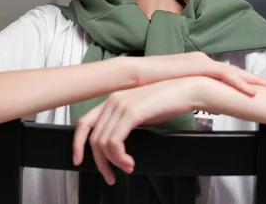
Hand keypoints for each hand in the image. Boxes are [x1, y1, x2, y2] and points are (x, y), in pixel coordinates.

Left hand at [72, 77, 197, 184]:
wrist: (187, 89)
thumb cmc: (169, 101)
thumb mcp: (140, 113)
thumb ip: (125, 124)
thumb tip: (116, 147)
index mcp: (113, 99)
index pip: (84, 122)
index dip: (77, 143)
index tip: (79, 160)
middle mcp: (113, 100)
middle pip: (94, 138)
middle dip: (100, 162)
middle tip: (111, 176)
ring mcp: (121, 104)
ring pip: (103, 142)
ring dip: (113, 162)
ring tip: (127, 168)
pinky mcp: (131, 112)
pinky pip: (114, 141)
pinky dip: (119, 157)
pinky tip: (129, 162)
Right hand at [128, 51, 265, 97]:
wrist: (135, 75)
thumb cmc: (149, 84)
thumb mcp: (173, 90)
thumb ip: (188, 94)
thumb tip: (199, 105)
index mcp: (195, 67)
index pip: (224, 74)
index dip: (241, 81)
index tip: (255, 88)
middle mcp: (201, 61)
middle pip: (233, 71)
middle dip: (253, 79)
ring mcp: (200, 62)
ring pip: (232, 72)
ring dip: (251, 80)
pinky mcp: (198, 66)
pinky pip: (224, 74)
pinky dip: (239, 82)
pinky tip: (250, 91)